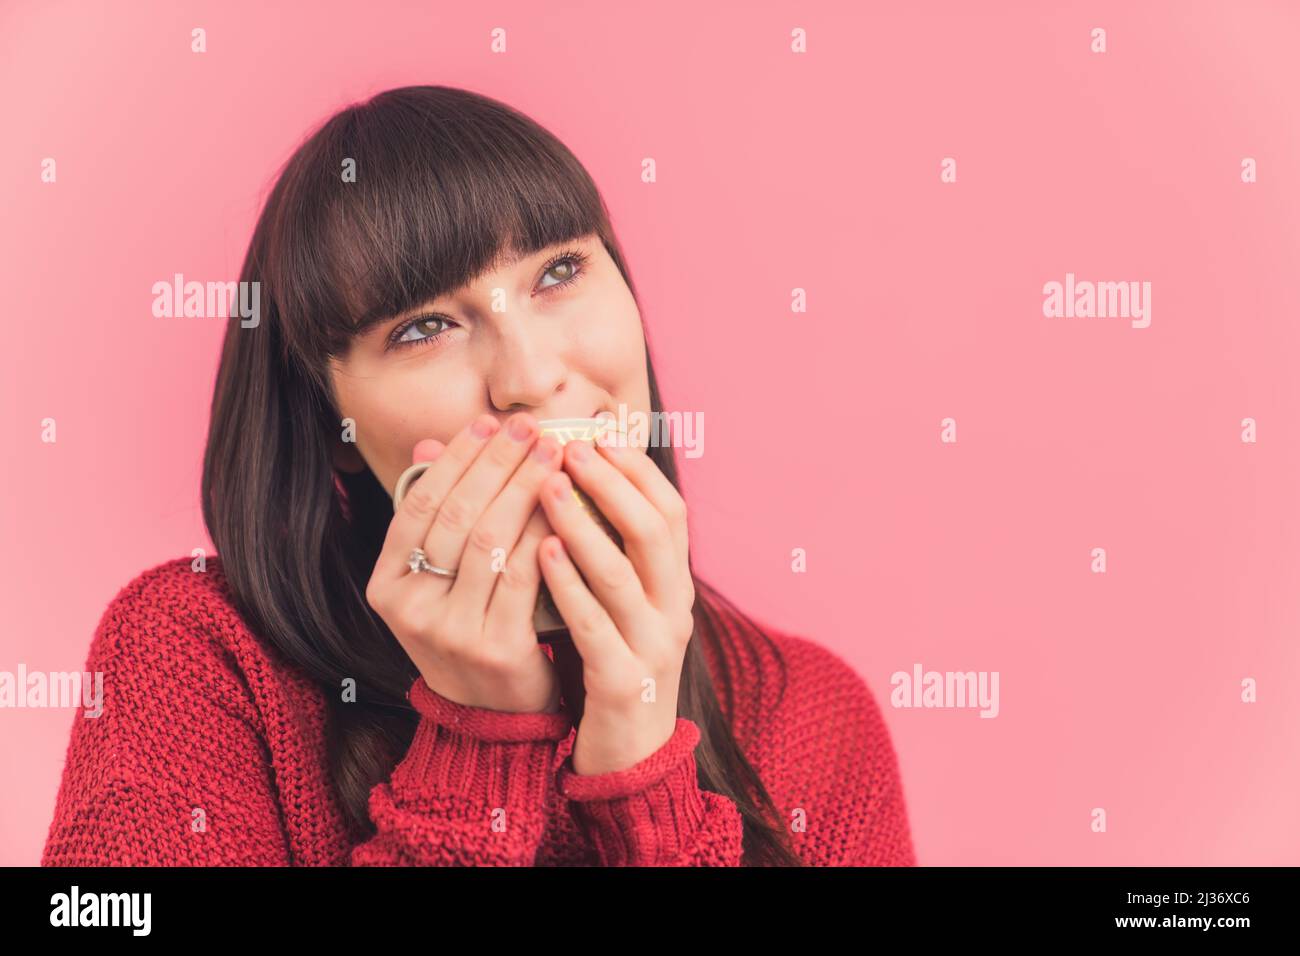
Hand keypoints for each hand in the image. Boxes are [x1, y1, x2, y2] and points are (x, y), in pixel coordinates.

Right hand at [365, 411, 566, 713]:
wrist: (494, 715)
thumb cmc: (472, 629)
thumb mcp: (440, 579)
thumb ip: (437, 517)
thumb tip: (429, 443)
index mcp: (386, 585)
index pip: (419, 503)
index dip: (456, 458)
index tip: (489, 421)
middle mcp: (408, 609)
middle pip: (456, 515)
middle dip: (496, 463)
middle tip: (531, 427)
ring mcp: (449, 631)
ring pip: (490, 539)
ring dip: (525, 488)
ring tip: (555, 454)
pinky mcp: (494, 648)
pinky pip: (523, 574)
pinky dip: (544, 532)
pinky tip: (566, 504)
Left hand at [537, 433, 695, 775]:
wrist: (631, 754)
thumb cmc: (615, 663)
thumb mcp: (623, 603)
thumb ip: (609, 550)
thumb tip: (577, 480)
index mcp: (675, 586)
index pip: (671, 512)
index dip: (637, 468)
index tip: (599, 430)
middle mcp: (674, 610)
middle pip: (655, 530)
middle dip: (611, 482)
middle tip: (568, 446)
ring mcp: (652, 646)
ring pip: (624, 573)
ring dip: (584, 523)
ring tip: (547, 485)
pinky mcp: (624, 683)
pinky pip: (595, 625)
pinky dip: (569, 584)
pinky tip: (541, 552)